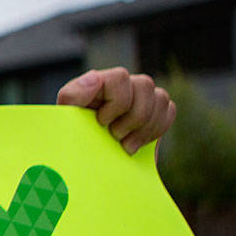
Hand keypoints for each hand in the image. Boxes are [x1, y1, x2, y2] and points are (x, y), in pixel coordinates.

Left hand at [56, 67, 175, 154]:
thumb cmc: (73, 135)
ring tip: (125, 144)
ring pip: (161, 98)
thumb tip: (95, 77)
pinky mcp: (155, 111)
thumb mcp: (66, 117)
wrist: (87, 158)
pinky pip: (169, 111)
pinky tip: (138, 141)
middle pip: (145, 86)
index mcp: (100, 81)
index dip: (116, 102)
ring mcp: (141, 96)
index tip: (102, 121)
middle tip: (115, 135)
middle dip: (132, 117)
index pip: (120, 77)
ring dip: (145, 127)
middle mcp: (123, 84)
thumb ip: (73, 95)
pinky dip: (156, 129)